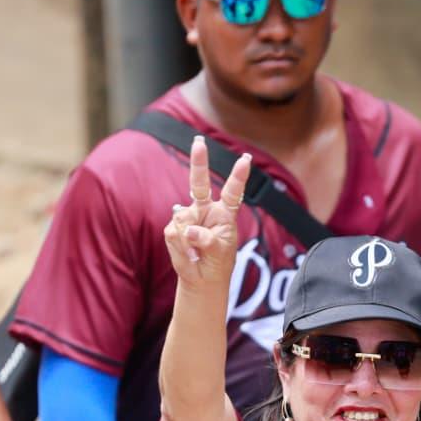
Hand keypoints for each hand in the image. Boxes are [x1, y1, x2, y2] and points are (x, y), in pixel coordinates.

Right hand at [163, 136, 251, 289]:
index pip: (232, 192)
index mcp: (225, 213)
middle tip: (199, 142)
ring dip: (190, 241)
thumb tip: (189, 229)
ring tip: (198, 254)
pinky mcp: (173, 228)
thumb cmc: (218, 262)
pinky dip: (182, 247)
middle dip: (199, 162)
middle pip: (200, 183)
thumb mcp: (220, 251)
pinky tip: (190, 255)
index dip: (238, 177)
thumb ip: (207, 238)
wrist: (202, 278)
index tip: (246, 160)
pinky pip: (174, 233)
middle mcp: (206, 210)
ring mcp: (188, 217)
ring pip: (183, 220)